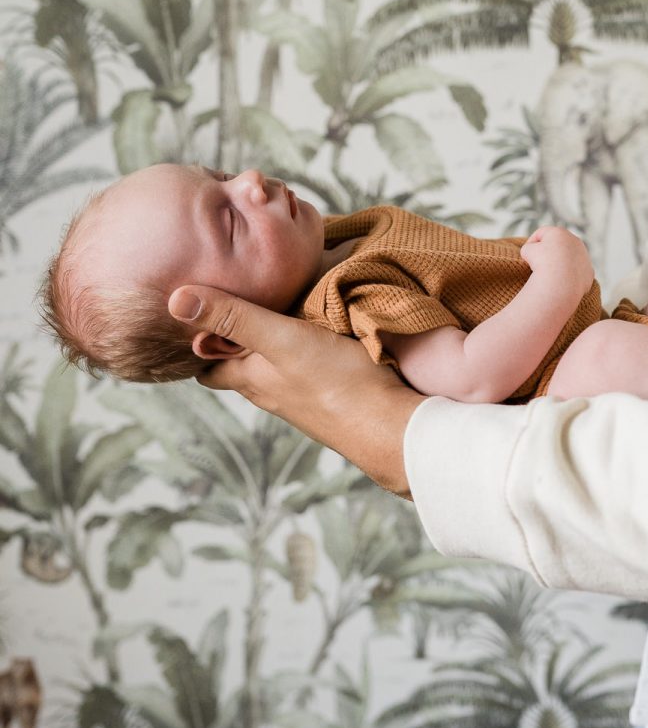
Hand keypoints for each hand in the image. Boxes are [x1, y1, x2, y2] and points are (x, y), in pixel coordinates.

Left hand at [167, 286, 420, 497]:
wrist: (393, 427)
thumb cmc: (338, 382)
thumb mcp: (282, 339)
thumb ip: (235, 317)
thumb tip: (174, 299)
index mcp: (251, 379)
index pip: (207, 367)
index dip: (197, 343)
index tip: (193, 315)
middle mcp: (273, 393)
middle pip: (238, 367)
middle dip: (231, 340)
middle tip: (233, 304)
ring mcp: (304, 399)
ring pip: (274, 369)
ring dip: (268, 345)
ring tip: (273, 310)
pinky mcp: (334, 397)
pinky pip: (307, 371)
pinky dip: (300, 352)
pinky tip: (317, 334)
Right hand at [520, 226, 593, 298]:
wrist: (559, 284)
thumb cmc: (541, 264)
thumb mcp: (527, 251)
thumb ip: (530, 247)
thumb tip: (535, 251)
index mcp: (559, 232)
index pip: (542, 233)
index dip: (532, 242)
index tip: (527, 254)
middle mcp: (575, 241)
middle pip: (559, 244)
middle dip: (549, 252)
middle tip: (539, 263)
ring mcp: (584, 256)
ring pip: (570, 257)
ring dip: (561, 263)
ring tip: (551, 274)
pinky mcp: (589, 271)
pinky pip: (577, 272)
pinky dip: (570, 275)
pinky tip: (562, 281)